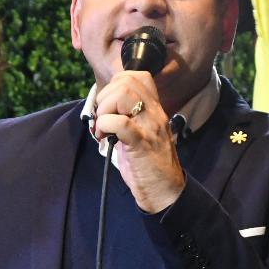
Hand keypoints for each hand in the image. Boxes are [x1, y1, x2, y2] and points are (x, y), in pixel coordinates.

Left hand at [93, 71, 185, 213]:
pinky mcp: (141, 144)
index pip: (139, 76)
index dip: (117, 82)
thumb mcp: (142, 133)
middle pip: (127, 82)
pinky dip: (104, 125)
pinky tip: (102, 137)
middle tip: (102, 117)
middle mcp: (155, 114)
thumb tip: (105, 107)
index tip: (109, 102)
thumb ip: (129, 117)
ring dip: (104, 109)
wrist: (165, 191)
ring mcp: (150, 127)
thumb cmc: (150, 164)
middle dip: (106, 96)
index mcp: (156, 109)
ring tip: (102, 127)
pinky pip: (120, 123)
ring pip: (123, 96)